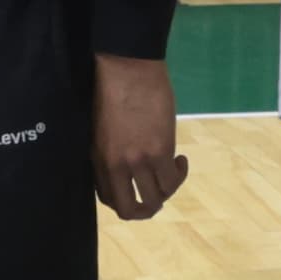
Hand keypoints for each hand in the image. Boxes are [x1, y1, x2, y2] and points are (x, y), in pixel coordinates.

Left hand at [94, 54, 187, 221]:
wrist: (128, 68)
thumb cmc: (113, 89)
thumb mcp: (102, 128)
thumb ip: (111, 151)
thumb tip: (126, 164)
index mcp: (98, 160)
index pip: (109, 198)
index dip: (126, 199)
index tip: (137, 187)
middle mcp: (116, 166)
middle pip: (129, 209)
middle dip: (145, 211)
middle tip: (157, 197)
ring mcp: (138, 161)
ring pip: (156, 199)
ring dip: (167, 191)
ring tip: (173, 172)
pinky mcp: (160, 151)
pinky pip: (172, 180)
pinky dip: (180, 175)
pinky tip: (181, 159)